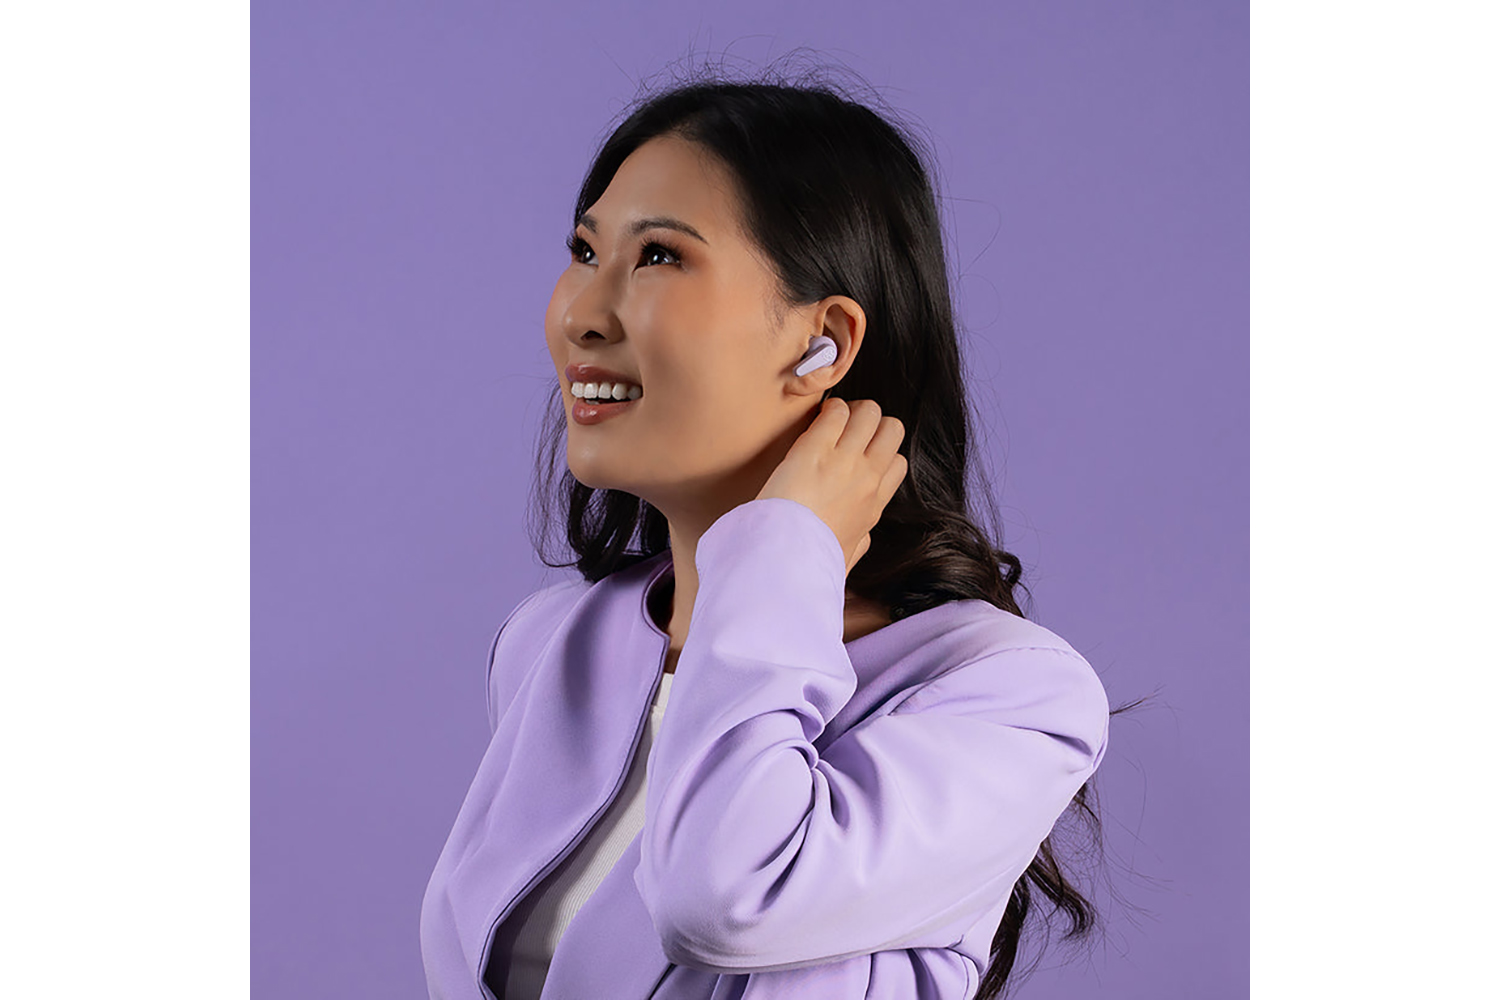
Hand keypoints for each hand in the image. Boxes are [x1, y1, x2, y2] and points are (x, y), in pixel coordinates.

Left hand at [755, 397, 908, 576]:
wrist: (785, 558)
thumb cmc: (809, 561)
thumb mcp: (846, 557)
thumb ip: (858, 542)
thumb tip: (862, 538)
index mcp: (873, 506)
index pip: (897, 463)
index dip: (882, 452)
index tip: (861, 452)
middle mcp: (867, 479)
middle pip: (892, 430)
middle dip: (874, 422)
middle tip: (849, 426)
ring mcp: (845, 461)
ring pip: (870, 413)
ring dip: (852, 409)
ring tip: (831, 417)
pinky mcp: (816, 449)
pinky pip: (836, 412)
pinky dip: (829, 409)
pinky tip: (815, 417)